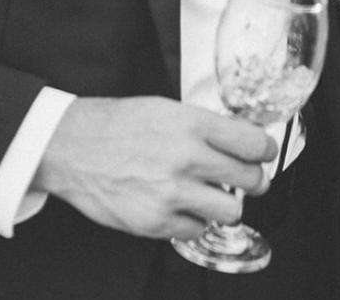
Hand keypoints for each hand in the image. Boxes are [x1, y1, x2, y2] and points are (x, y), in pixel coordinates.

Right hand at [33, 96, 277, 240]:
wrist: (74, 146)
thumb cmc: (119, 124)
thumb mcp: (167, 109)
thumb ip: (204, 126)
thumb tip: (240, 140)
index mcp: (191, 124)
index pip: (253, 142)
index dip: (265, 149)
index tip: (264, 153)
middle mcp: (186, 158)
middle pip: (251, 179)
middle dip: (253, 179)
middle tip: (245, 177)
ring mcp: (172, 193)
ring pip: (231, 210)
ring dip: (225, 202)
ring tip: (211, 193)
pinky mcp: (156, 222)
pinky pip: (199, 229)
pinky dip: (195, 219)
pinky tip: (181, 205)